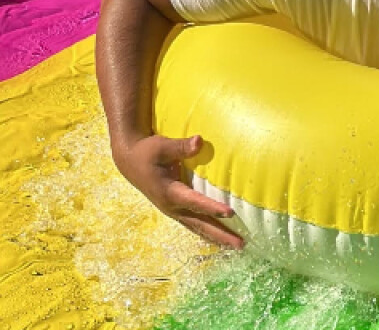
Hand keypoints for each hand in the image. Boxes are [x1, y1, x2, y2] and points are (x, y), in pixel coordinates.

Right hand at [113, 134, 244, 248]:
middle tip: (241, 244)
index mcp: (169, 192)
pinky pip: (194, 224)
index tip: (230, 213)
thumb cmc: (147, 152)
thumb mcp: (162, 146)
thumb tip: (199, 141)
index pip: (195, 202)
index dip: (212, 207)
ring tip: (237, 246)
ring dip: (217, 237)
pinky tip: (220, 237)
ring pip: (198, 227)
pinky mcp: (175, 209)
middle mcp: (172, 206)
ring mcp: (173, 210)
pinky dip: (208, 232)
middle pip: (200, 224)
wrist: (130, 161)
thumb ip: (181, 147)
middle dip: (220, 234)